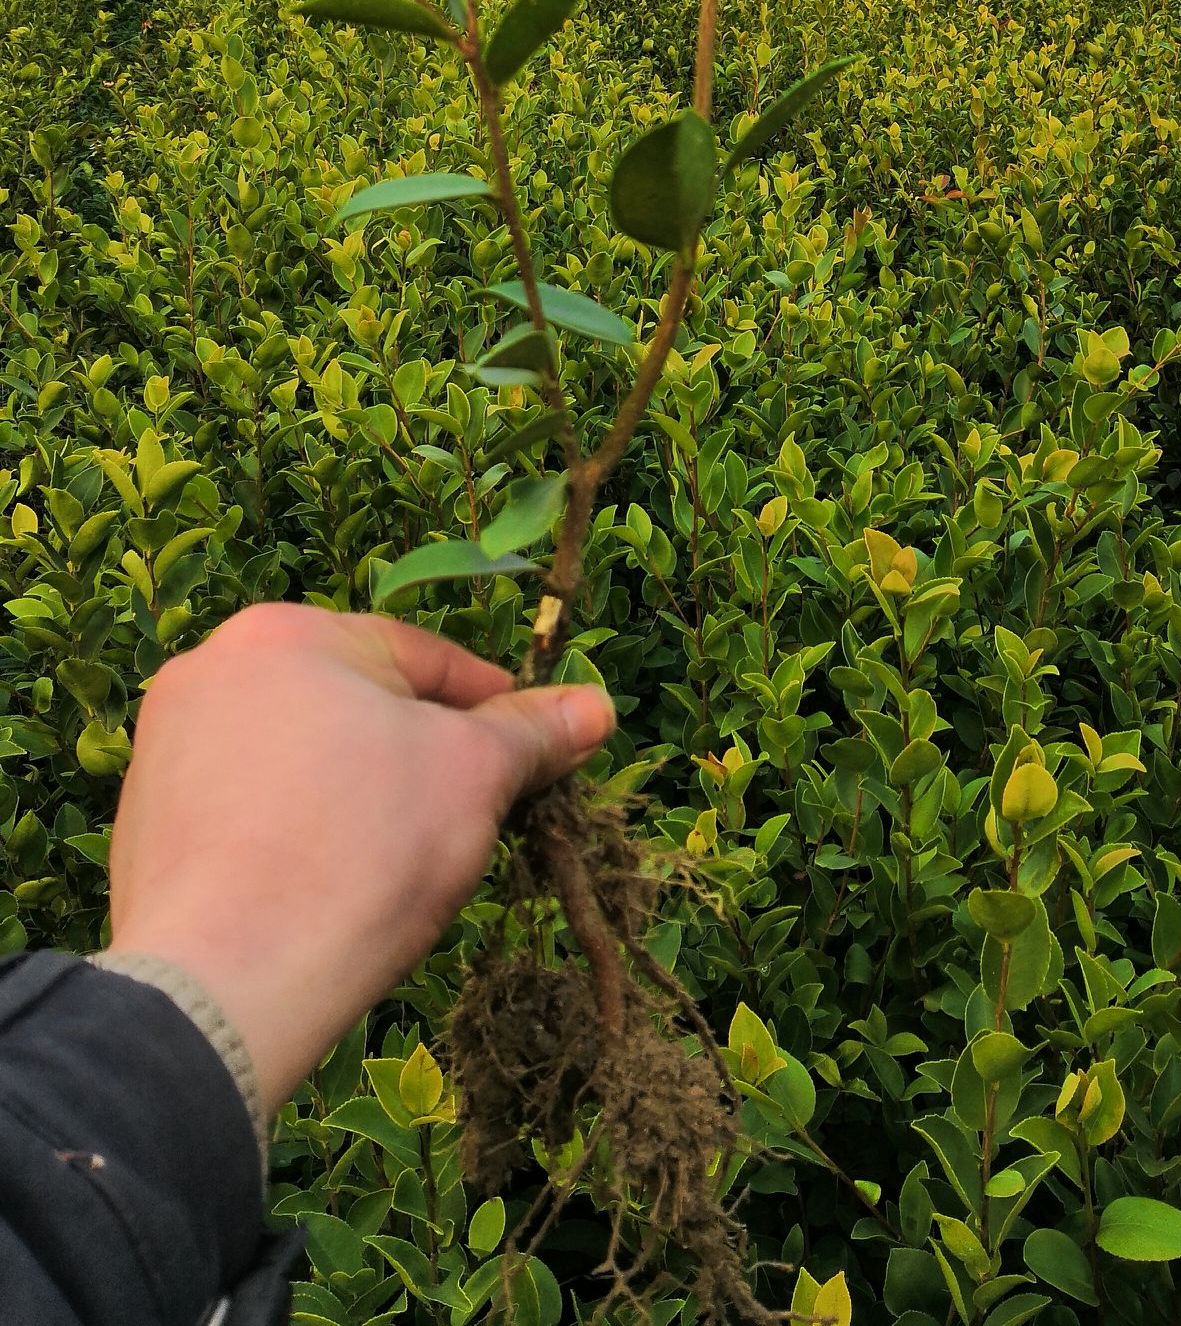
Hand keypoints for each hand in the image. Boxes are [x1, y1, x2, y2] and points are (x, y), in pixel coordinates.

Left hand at [105, 603, 613, 1114]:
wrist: (227, 986)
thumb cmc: (363, 853)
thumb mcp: (475, 777)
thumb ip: (533, 732)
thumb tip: (598, 706)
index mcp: (287, 631)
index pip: (424, 657)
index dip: (492, 710)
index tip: (531, 759)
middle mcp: (212, 669)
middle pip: (357, 704)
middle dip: (419, 756)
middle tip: (471, 817)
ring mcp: (166, 748)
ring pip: (303, 758)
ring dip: (359, 795)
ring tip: (402, 862)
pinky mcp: (145, 825)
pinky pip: (251, 811)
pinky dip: (297, 836)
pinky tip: (331, 888)